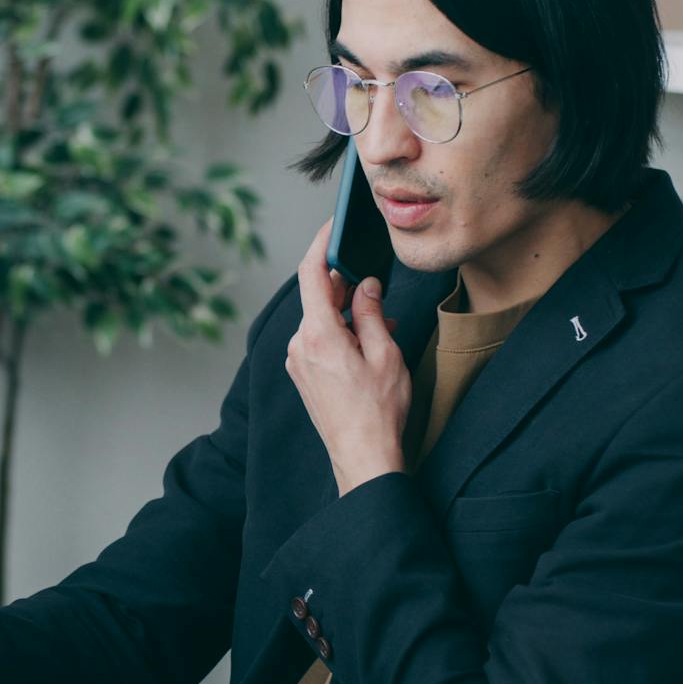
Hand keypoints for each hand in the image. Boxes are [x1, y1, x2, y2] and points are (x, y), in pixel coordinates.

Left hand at [285, 220, 409, 495]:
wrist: (362, 457)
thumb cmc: (379, 412)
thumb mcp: (385, 354)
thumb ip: (372, 313)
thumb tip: (365, 286)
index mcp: (319, 334)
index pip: (311, 273)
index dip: (322, 243)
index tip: (333, 226)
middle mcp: (299, 345)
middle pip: (317, 296)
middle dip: (346, 287)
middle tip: (378, 291)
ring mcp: (297, 361)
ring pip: (320, 319)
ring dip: (348, 314)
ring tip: (383, 330)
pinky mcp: (302, 373)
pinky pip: (318, 339)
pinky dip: (340, 333)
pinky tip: (367, 346)